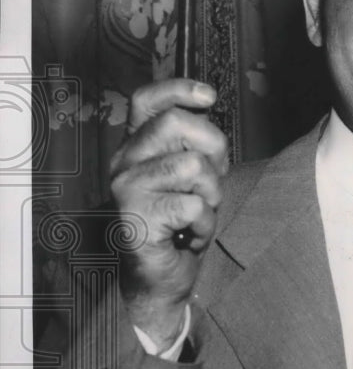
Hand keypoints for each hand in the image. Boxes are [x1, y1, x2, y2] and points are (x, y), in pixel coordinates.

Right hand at [110, 79, 228, 349]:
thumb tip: (209, 110)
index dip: (179, 89)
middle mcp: (124, 162)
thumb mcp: (192, 178)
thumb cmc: (180, 226)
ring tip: (198, 215)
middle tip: (210, 184)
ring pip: (193, 166)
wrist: (161, 279)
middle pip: (176, 124)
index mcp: (136, 147)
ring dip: (211, 195)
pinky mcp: (137, 217)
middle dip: (213, 150)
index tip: (209, 96)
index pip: (148, 100)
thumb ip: (195, 146)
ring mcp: (126, 188)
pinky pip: (194, 206)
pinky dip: (205, 225)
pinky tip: (190, 236)